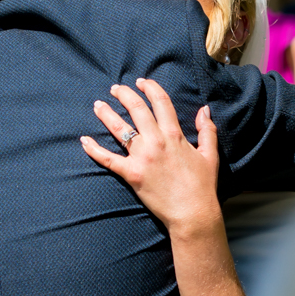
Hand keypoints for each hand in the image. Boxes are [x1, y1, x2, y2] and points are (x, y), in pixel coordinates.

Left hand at [81, 79, 221, 236]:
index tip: (141, 82)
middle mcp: (156, 142)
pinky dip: (94, 149)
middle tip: (115, 89)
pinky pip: (108, 159)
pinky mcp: (132, 174)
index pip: (161, 103)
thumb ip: (206, 130)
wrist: (192, 213)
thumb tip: (204, 109)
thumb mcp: (209, 155)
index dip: (150, 88)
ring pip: (120, 129)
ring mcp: (142, 158)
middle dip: (124, 95)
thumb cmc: (202, 186)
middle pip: (137, 109)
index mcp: (175, 135)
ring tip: (98, 105)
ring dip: (107, 114)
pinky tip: (84, 140)